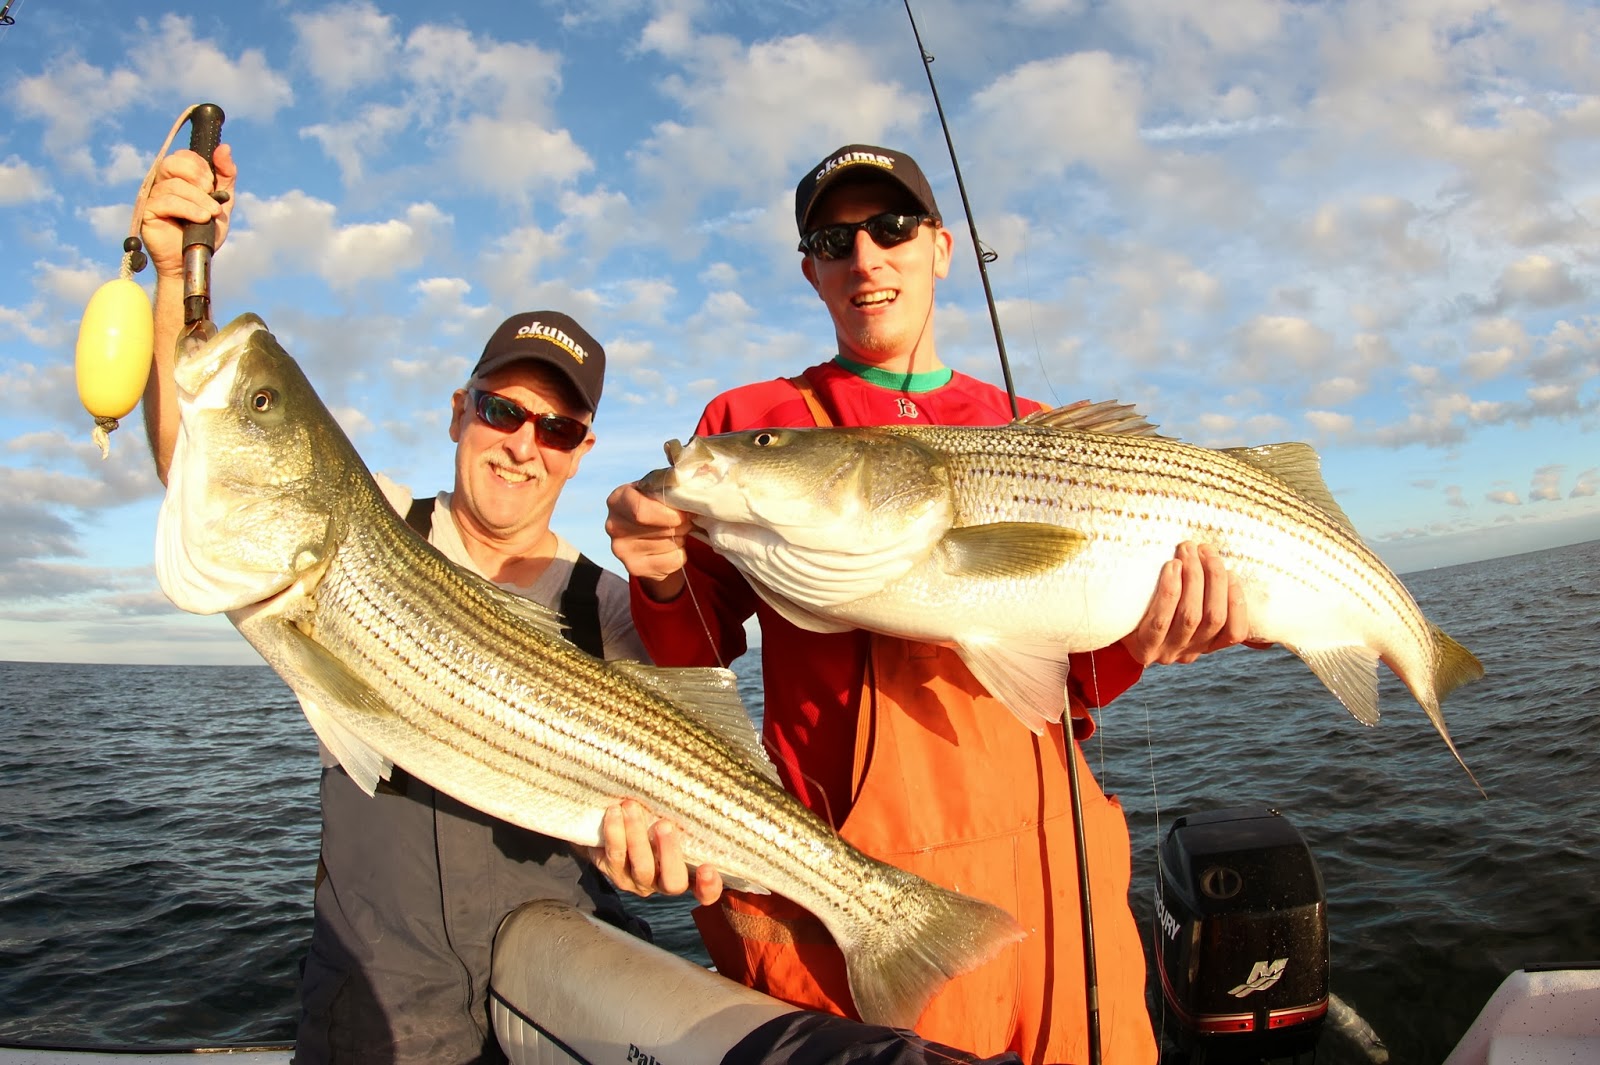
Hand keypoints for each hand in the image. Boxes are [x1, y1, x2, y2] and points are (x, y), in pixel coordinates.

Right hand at [140, 143, 236, 278]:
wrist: (194, 259)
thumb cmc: (205, 231)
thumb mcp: (223, 202)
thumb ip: (226, 176)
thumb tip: (224, 147)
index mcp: (178, 177)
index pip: (184, 155)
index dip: (201, 165)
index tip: (212, 184)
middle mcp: (162, 183)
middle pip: (174, 163)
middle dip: (198, 177)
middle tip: (210, 194)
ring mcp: (152, 196)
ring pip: (175, 185)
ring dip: (199, 200)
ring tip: (210, 215)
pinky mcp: (147, 211)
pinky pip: (166, 201)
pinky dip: (188, 209)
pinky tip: (200, 219)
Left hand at [585, 799, 723, 905]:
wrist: (611, 827)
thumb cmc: (656, 817)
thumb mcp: (675, 817)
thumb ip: (686, 813)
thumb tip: (705, 773)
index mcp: (689, 872)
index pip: (706, 892)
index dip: (709, 886)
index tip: (708, 868)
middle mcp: (665, 882)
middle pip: (673, 882)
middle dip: (669, 854)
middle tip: (664, 825)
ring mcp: (639, 881)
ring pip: (642, 868)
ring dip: (637, 837)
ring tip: (631, 807)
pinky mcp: (614, 873)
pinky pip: (615, 856)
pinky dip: (615, 833)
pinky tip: (614, 812)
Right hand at [605, 481, 694, 600]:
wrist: (645, 535)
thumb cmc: (654, 505)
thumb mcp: (657, 488)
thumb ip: (670, 485)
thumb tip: (688, 489)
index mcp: (617, 500)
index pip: (642, 511)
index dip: (668, 514)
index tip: (682, 514)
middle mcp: (614, 526)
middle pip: (660, 528)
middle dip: (681, 524)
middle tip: (684, 521)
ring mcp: (622, 551)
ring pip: (669, 544)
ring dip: (681, 538)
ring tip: (675, 532)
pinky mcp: (635, 568)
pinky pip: (672, 561)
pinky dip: (680, 554)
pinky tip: (671, 547)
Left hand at [1121, 542, 1261, 665]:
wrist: (1107, 624)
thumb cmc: (1150, 605)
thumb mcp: (1180, 606)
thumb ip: (1203, 594)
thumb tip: (1230, 567)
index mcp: (1205, 645)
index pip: (1234, 633)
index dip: (1238, 601)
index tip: (1232, 572)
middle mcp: (1189, 652)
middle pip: (1213, 617)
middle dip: (1215, 579)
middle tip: (1206, 550)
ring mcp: (1166, 652)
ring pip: (1191, 616)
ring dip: (1194, 578)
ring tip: (1188, 550)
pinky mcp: (1143, 647)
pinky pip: (1160, 619)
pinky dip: (1170, 590)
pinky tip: (1171, 566)